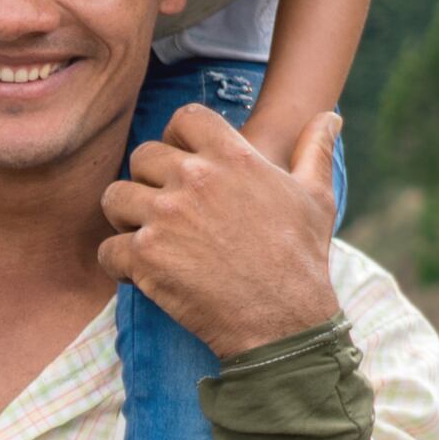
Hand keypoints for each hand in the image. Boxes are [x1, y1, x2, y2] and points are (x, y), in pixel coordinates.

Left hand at [98, 103, 342, 356]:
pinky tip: (140, 273)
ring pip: (115, 198)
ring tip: (147, 238)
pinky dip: (118, 263)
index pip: (185, 118)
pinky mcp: (145, 256)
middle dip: (148, 180)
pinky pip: (108, 248)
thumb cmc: (303, 259)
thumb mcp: (317, 197)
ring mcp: (165, 217)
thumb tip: (329, 117)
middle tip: (164, 210)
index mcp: (232, 157)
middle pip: (142, 156)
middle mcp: (194, 180)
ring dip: (125, 218)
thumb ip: (314, 151)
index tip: (182, 161)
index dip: (177, 137)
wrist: (284, 322)